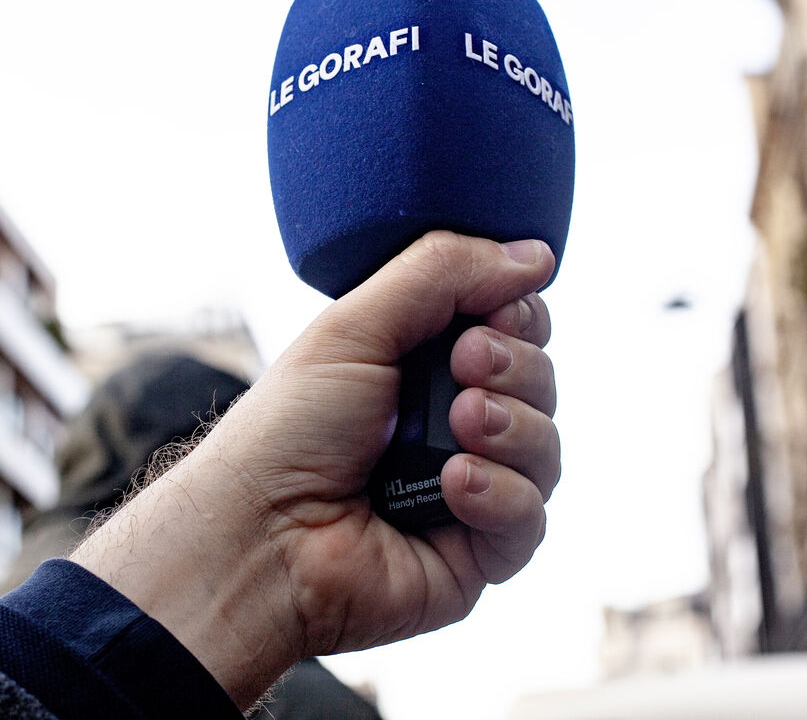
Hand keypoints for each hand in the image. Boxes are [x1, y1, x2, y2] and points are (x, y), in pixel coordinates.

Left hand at [70, 232, 559, 707]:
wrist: (260, 532)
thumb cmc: (289, 428)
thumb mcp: (355, 325)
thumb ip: (442, 273)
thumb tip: (533, 254)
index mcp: (418, 365)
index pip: (511, 326)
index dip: (515, 315)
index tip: (487, 315)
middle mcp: (448, 423)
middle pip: (539, 379)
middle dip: (514, 366)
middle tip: (462, 367)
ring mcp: (467, 488)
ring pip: (546, 447)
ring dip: (512, 426)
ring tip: (458, 425)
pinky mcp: (475, 551)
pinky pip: (531, 518)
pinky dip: (500, 494)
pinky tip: (452, 487)